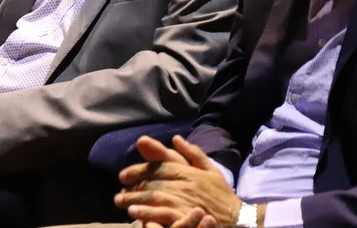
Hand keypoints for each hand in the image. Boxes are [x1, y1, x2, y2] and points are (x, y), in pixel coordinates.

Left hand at [115, 135, 240, 227]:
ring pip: (156, 196)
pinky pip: (164, 213)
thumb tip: (175, 138)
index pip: (159, 166)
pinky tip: (137, 214)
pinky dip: (149, 213)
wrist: (239, 217)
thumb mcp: (211, 169)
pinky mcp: (187, 216)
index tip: (123, 176)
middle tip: (118, 194)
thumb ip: (192, 153)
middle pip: (153, 181)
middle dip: (133, 186)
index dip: (139, 170)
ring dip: (137, 199)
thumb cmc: (222, 194)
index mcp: (189, 170)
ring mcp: (186, 200)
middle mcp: (185, 183)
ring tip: (122, 203)